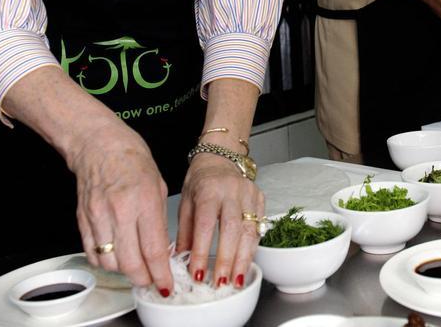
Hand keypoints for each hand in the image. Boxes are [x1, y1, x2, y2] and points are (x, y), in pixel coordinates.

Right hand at [68, 124, 172, 294]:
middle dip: (144, 279)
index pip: (153, 250)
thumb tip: (162, 249)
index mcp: (144, 200)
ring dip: (125, 271)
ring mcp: (98, 217)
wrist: (98, 144)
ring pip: (110, 263)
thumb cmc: (131, 158)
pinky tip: (116, 255)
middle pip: (130, 263)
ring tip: (136, 265)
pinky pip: (93, 254)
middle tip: (152, 280)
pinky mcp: (82, 220)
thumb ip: (159, 219)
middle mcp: (119, 211)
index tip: (166, 285)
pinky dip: (106, 262)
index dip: (161, 274)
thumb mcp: (159, 185)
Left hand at [175, 151, 263, 289]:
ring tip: (236, 279)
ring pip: (250, 230)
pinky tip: (246, 262)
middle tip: (221, 282)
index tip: (198, 273)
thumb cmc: (201, 181)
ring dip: (243, 259)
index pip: (205, 225)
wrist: (220, 158)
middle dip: (227, 260)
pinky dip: (253, 247)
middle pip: (232, 229)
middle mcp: (231, 192)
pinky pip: (259, 227)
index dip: (202, 251)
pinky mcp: (260, 199)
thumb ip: (184, 232)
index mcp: (208, 191)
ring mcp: (249, 194)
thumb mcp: (185, 202)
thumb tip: (180, 260)